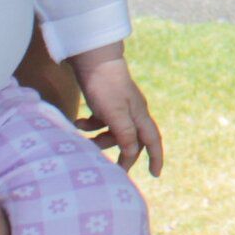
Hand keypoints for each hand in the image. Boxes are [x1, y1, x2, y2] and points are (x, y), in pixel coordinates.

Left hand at [70, 46, 163, 174]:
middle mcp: (133, 112)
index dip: (156, 157)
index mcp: (139, 115)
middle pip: (131, 140)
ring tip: (83, 136)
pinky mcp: (106, 102)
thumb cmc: (106, 87)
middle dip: (121, 153)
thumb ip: (125, 134)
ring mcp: (119, 107)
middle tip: (109, 168)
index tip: (155, 174)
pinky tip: (78, 122)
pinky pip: (102, 121)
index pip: (153, 140)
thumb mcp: (115, 114)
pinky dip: (91, 125)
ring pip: (114, 132)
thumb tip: (132, 152)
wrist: (92, 60)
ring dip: (99, 138)